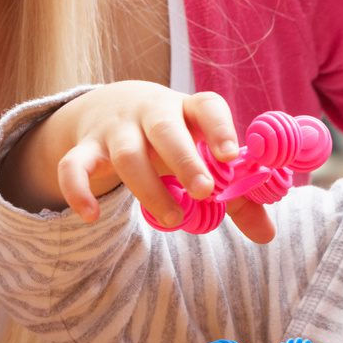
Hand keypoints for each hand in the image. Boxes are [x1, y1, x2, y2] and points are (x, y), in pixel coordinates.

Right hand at [0, 82, 273, 241]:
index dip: (220, 128)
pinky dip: (78, 189)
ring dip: (147, 188)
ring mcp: (116, 129)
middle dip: (184, 159)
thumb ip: (236, 195)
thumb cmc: (174, 140)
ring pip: (127, 154)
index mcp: (189, 110)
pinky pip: (74, 165)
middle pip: (165, 129)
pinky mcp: (85, 147)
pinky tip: (90, 216)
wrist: (112, 106)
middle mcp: (152, 112)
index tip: (232, 154)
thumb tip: (267, 236)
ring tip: (172, 220)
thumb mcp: (203, 156)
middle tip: (204, 191)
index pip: (207, 107)